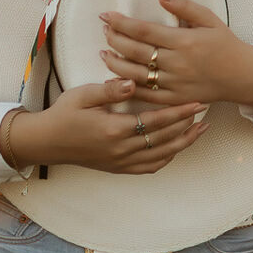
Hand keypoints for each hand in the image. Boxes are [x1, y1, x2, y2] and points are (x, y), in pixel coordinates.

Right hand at [8, 80, 208, 175]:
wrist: (46, 142)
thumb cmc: (63, 114)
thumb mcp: (82, 95)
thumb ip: (109, 89)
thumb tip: (133, 83)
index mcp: (114, 130)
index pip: (156, 121)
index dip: (179, 112)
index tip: (197, 103)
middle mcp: (121, 150)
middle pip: (164, 140)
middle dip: (188, 126)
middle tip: (206, 112)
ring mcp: (120, 162)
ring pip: (161, 156)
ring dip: (183, 143)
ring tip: (200, 130)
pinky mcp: (118, 168)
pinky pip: (149, 167)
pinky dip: (167, 158)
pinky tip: (176, 147)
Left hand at [100, 0, 252, 111]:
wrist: (242, 76)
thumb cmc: (225, 45)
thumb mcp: (209, 19)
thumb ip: (184, 6)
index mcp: (183, 41)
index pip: (144, 30)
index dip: (122, 23)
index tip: (106, 15)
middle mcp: (176, 63)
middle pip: (135, 51)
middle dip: (115, 39)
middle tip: (104, 30)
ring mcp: (174, 83)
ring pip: (135, 74)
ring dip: (115, 63)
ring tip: (104, 52)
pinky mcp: (174, 99)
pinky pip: (145, 95)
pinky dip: (128, 87)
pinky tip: (115, 78)